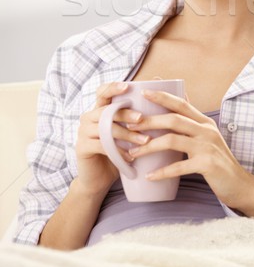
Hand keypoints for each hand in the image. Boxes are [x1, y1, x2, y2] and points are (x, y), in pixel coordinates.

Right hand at [75, 82, 148, 196]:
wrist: (99, 180)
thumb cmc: (119, 151)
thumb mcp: (128, 132)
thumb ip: (137, 116)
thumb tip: (160, 87)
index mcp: (99, 109)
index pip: (102, 92)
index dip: (113, 87)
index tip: (128, 86)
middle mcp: (88, 117)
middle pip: (106, 110)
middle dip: (126, 113)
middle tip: (141, 119)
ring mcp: (82, 132)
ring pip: (106, 128)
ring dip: (127, 135)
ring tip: (144, 142)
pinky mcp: (81, 147)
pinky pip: (101, 146)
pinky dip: (118, 151)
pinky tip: (131, 157)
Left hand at [126, 89, 253, 209]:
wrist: (240, 185)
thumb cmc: (218, 161)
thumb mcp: (207, 137)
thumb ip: (193, 124)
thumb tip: (177, 105)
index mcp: (205, 122)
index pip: (181, 103)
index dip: (162, 96)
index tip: (144, 91)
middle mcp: (207, 130)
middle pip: (173, 119)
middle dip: (149, 120)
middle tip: (129, 125)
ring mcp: (207, 146)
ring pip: (172, 140)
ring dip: (149, 146)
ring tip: (132, 153)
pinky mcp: (207, 165)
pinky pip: (179, 166)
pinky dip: (162, 171)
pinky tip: (149, 176)